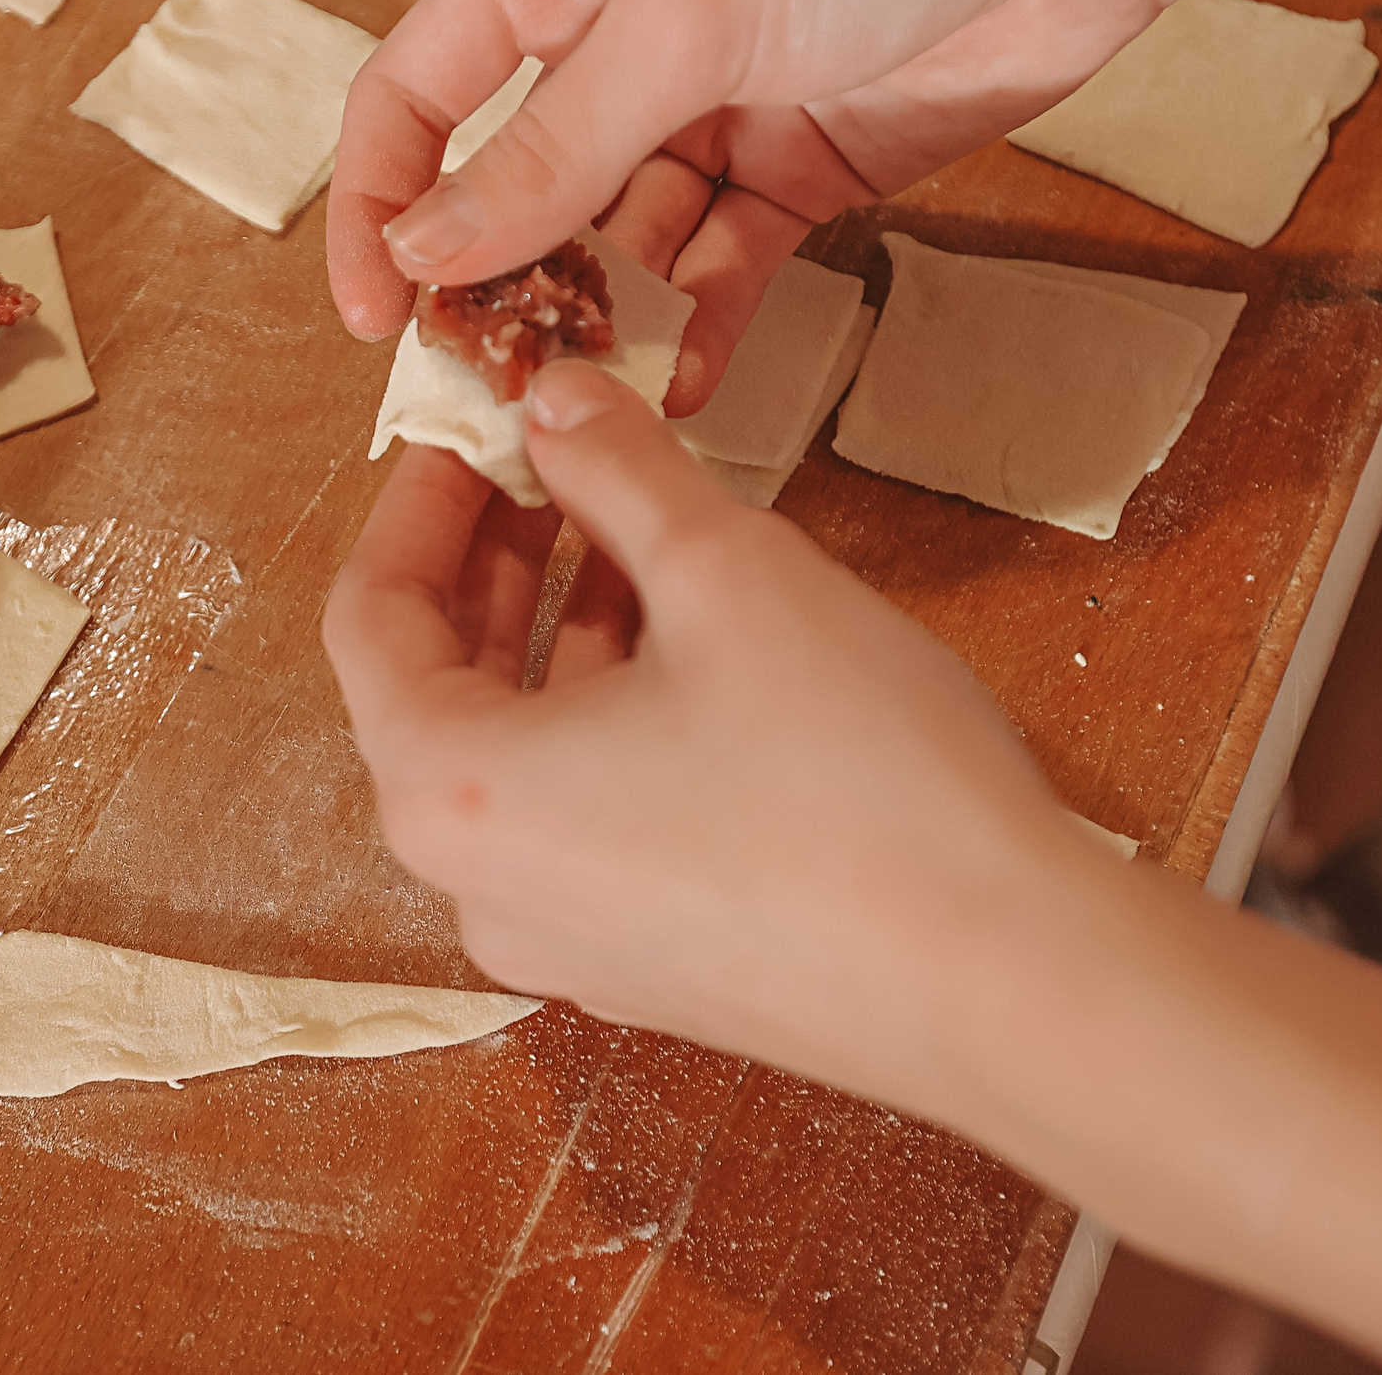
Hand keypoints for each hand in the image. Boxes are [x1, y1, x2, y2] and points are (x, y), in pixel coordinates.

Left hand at [321, 361, 1107, 1110]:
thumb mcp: (728, 573)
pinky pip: (586, 816)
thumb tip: (557, 396)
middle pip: (438, 690)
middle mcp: (481, 887)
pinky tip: (694, 638)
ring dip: (563, 630)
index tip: (468, 428)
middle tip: (550, 456)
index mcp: (454, 795)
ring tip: (633, 525)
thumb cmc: (857, 784)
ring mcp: (565, 941)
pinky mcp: (651, 966)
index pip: (369, 619)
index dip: (416, 502)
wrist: (1011, 986)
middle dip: (494, 560)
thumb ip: (620, 470)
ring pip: (523, 751)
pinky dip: (611, 714)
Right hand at [327, 0, 1168, 411]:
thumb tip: (426, 248)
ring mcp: (708, 112)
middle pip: (515, 189)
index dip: (378, 204)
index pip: (416, 97)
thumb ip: (550, 148)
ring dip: (604, 320)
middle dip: (501, 287)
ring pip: (617, 245)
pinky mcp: (795, 171)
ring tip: (598, 396)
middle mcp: (617, 42)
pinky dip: (699, 327)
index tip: (377, 315)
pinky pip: (717, 270)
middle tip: (496, 384)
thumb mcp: (683, 20)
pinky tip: (686, 383)